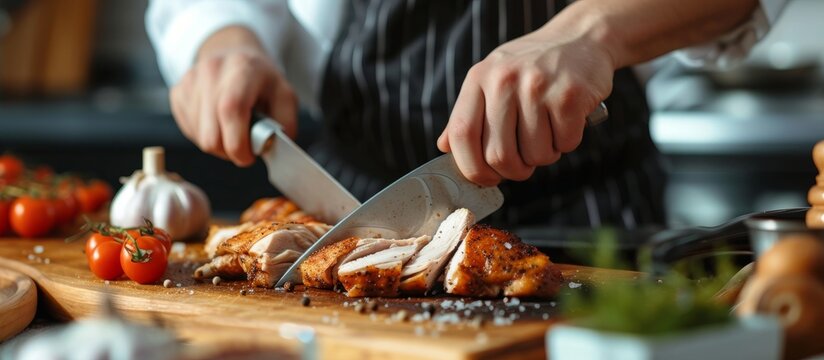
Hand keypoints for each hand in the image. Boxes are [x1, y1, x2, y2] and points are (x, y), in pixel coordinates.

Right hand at [170, 26, 296, 166]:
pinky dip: (205, 135)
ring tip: (232, 129)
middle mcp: (212, 71)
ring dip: (218, 144)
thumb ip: (285, 123)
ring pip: (199, 136)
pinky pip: (189, 130)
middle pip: (211, 134)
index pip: (231, 110)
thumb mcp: (285, 96)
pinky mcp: (178, 92)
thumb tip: (270, 148)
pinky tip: (217, 122)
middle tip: (244, 146)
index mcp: (243, 69)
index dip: (239, 143)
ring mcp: (191, 81)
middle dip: (229, 151)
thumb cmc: (261, 79)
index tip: (248, 156)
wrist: (233, 53)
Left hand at [437, 32, 614, 185]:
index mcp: (479, 78)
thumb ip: (469, 114)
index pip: (462, 134)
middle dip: (513, 171)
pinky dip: (567, 143)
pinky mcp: (569, 95)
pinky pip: (564, 144)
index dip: (472, 167)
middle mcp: (504, 79)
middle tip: (524, 165)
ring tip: (548, 133)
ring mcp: (537, 86)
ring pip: (535, 155)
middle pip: (498, 155)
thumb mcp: (493, 79)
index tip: (487, 178)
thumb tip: (445, 147)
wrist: (581, 38)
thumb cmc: (533, 67)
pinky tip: (566, 122)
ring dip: (544, 156)